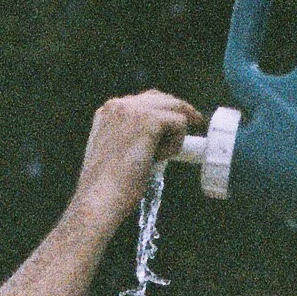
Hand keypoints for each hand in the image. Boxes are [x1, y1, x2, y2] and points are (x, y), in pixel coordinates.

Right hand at [72, 90, 204, 236]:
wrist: (100, 197)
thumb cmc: (106, 186)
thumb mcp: (113, 153)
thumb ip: (128, 138)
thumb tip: (154, 139)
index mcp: (108, 112)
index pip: (144, 101)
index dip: (163, 112)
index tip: (174, 125)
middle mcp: (119, 105)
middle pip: (162, 98)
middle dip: (179, 112)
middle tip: (196, 122)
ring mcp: (134, 110)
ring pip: (174, 108)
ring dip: (176, 133)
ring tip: (164, 155)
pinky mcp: (150, 120)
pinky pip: (179, 123)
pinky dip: (176, 143)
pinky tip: (160, 158)